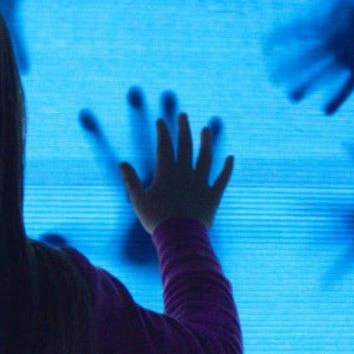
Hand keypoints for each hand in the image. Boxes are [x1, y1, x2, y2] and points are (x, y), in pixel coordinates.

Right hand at [120, 113, 232, 233]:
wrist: (180, 237)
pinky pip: (222, 179)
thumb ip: (131, 180)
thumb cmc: (156, 220)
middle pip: (185, 146)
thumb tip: (122, 163)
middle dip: (184, 129)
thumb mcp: (138, 200)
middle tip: (183, 116)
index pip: (164, 146)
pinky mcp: (213, 195)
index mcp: (166, 173)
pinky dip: (227, 168)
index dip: (163, 132)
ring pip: (205, 157)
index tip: (161, 121)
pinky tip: (230, 158)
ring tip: (206, 130)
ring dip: (206, 142)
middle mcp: (185, 173)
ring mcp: (201, 183)